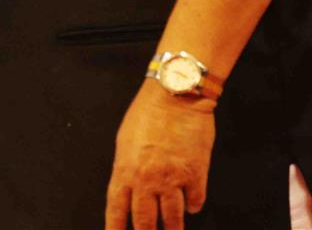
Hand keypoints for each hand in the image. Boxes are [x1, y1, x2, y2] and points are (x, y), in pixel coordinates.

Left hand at [105, 82, 215, 229]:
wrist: (175, 96)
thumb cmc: (147, 113)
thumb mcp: (125, 141)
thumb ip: (127, 168)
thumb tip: (130, 189)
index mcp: (124, 170)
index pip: (116, 209)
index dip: (115, 229)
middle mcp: (146, 179)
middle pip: (145, 221)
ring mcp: (172, 179)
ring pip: (173, 218)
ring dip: (172, 229)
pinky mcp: (196, 175)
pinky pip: (195, 202)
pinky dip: (192, 206)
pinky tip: (191, 206)